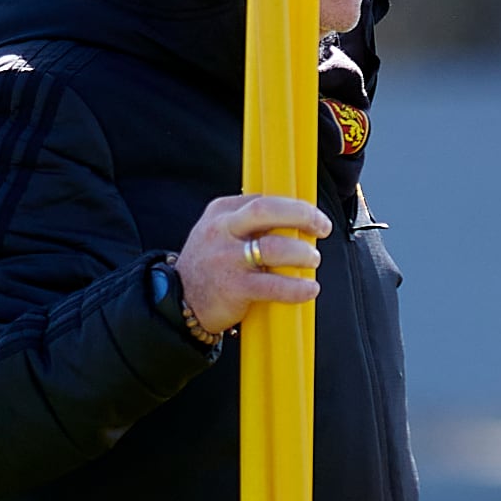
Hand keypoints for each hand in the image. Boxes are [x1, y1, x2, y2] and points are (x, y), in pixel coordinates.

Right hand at [178, 194, 333, 336]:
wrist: (178, 301)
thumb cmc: (209, 265)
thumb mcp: (218, 233)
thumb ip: (247, 222)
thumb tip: (295, 219)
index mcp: (221, 212)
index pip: (263, 199)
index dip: (295, 205)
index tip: (314, 216)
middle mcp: (221, 230)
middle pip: (267, 211)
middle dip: (302, 215)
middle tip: (322, 227)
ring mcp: (226, 259)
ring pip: (274, 248)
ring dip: (302, 254)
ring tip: (312, 261)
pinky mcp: (233, 288)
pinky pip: (273, 285)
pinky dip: (297, 288)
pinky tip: (309, 289)